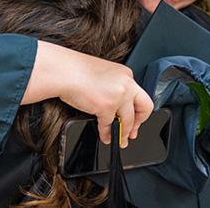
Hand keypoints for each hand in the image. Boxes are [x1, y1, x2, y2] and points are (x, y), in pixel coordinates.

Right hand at [23, 41, 153, 147]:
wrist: (64, 71)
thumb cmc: (76, 70)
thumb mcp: (103, 74)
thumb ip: (113, 87)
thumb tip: (115, 105)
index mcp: (126, 74)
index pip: (139, 95)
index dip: (137, 110)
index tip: (134, 118)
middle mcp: (127, 84)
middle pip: (145, 107)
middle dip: (139, 122)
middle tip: (132, 132)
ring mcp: (119, 95)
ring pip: (128, 121)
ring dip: (123, 133)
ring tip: (120, 140)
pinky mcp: (107, 106)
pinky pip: (110, 126)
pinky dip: (107, 134)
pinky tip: (104, 136)